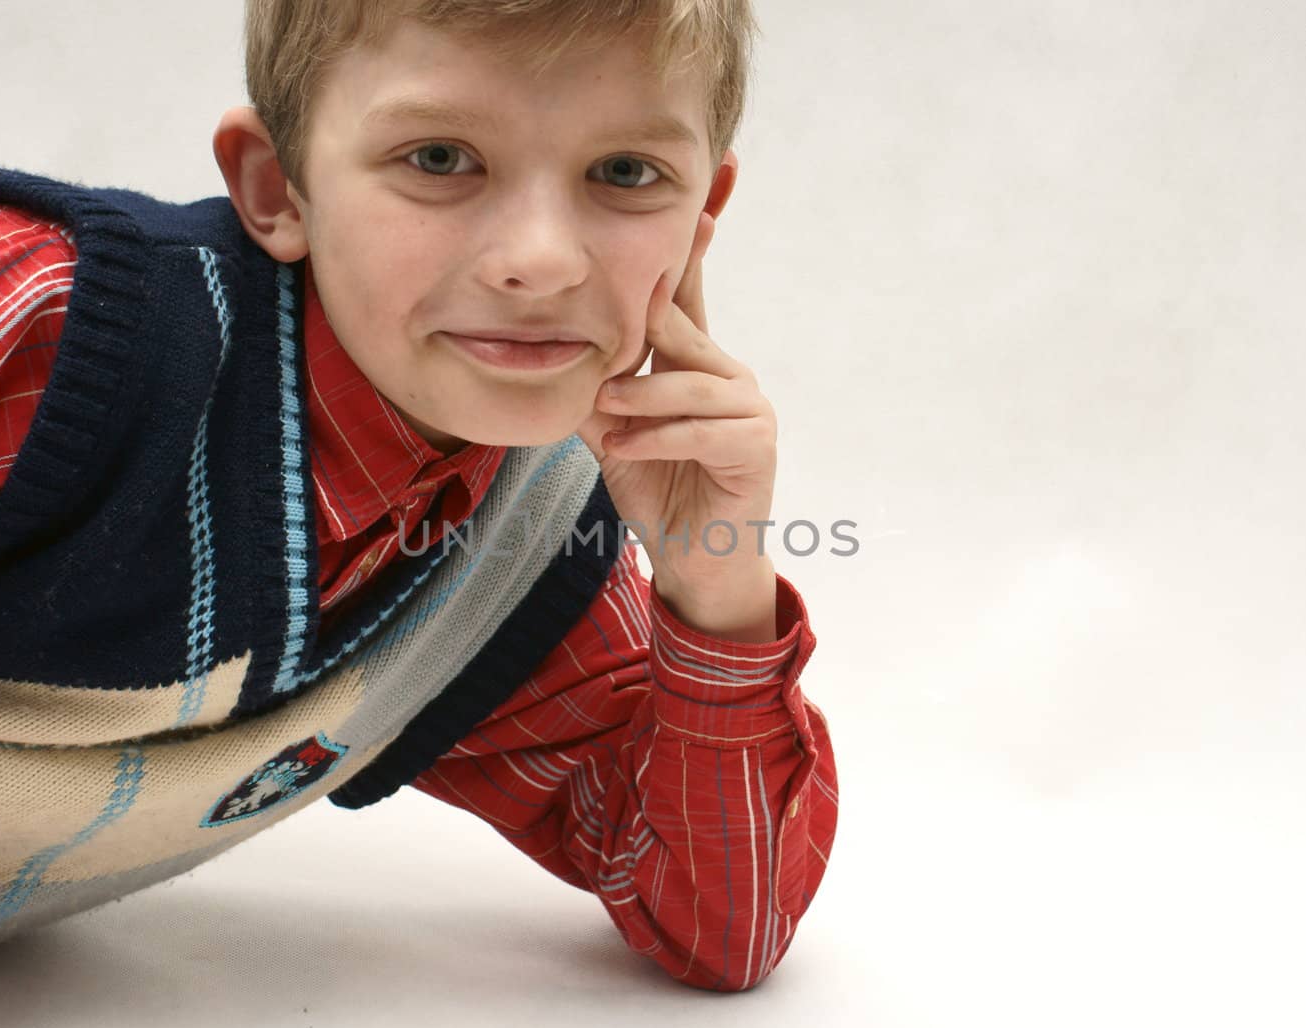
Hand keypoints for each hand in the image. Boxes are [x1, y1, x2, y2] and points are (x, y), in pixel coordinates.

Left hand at [575, 211, 778, 640]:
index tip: (701, 191)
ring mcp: (749, 408)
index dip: (690, 245)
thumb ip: (595, 387)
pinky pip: (702, 429)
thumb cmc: (657, 489)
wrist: (694, 558)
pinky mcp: (755, 446)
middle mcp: (727, 373)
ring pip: (689, 382)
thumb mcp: (613, 432)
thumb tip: (550, 350)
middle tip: (603, 341)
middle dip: (642, 328)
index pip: (689, 293)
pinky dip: (657, 439)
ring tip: (608, 416)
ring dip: (641, 399)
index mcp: (694, 363)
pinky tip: (625, 451)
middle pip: (682, 327)